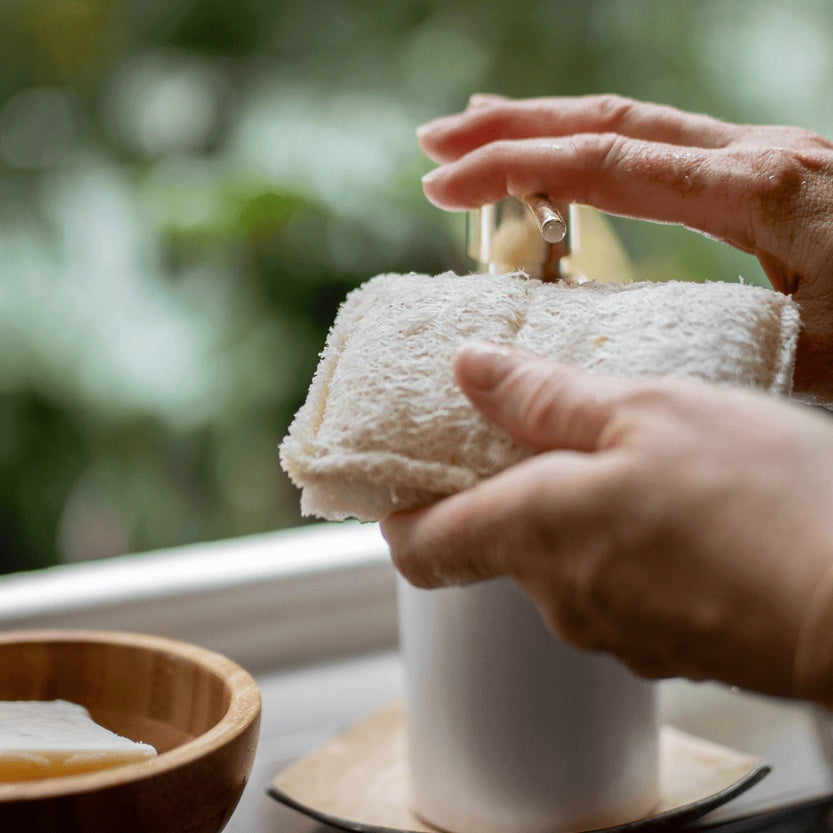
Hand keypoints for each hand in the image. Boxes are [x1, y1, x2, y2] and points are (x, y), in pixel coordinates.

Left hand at [381, 343, 832, 700]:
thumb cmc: (762, 499)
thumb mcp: (647, 411)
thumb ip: (543, 397)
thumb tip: (469, 370)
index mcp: (535, 534)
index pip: (420, 546)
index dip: (400, 513)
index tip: (406, 478)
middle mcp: (560, 598)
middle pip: (495, 546)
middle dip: (510, 492)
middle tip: (548, 435)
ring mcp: (614, 632)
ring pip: (564, 566)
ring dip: (577, 517)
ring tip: (631, 465)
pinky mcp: (667, 649)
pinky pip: (618, 590)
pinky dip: (626, 550)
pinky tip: (680, 514)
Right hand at [417, 94, 832, 400]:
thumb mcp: (812, 362)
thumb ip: (713, 353)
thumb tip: (611, 383)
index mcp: (762, 195)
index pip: (606, 165)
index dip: (515, 170)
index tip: (443, 188)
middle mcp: (760, 162)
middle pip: (611, 123)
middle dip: (513, 129)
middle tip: (437, 145)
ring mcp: (768, 164)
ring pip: (637, 128)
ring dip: (551, 128)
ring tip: (482, 136)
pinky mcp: (774, 184)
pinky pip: (667, 154)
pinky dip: (601, 155)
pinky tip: (572, 172)